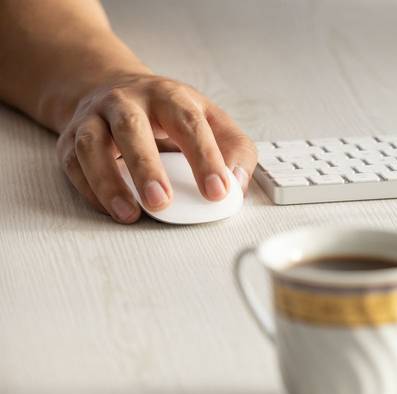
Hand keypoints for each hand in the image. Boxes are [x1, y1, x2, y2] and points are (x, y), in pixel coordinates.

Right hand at [56, 74, 257, 222]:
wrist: (115, 89)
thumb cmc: (171, 114)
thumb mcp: (211, 121)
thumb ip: (235, 151)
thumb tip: (238, 184)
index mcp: (169, 97)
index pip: (189, 123)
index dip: (205, 158)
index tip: (218, 191)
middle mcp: (127, 102)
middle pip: (131, 128)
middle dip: (146, 167)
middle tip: (161, 202)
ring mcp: (94, 119)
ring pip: (92, 146)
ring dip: (108, 182)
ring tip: (129, 214)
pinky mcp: (71, 140)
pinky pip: (75, 165)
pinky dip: (90, 190)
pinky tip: (111, 209)